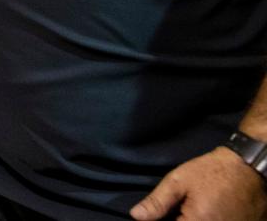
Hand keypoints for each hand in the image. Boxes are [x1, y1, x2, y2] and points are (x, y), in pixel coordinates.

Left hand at [130, 147, 266, 219]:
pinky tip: (201, 211)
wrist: (247, 168)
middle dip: (177, 219)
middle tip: (177, 208)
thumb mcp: (179, 181)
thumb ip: (157, 202)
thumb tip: (135, 216)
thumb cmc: (212, 172)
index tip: (161, 214)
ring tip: (190, 207)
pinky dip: (203, 219)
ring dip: (189, 219)